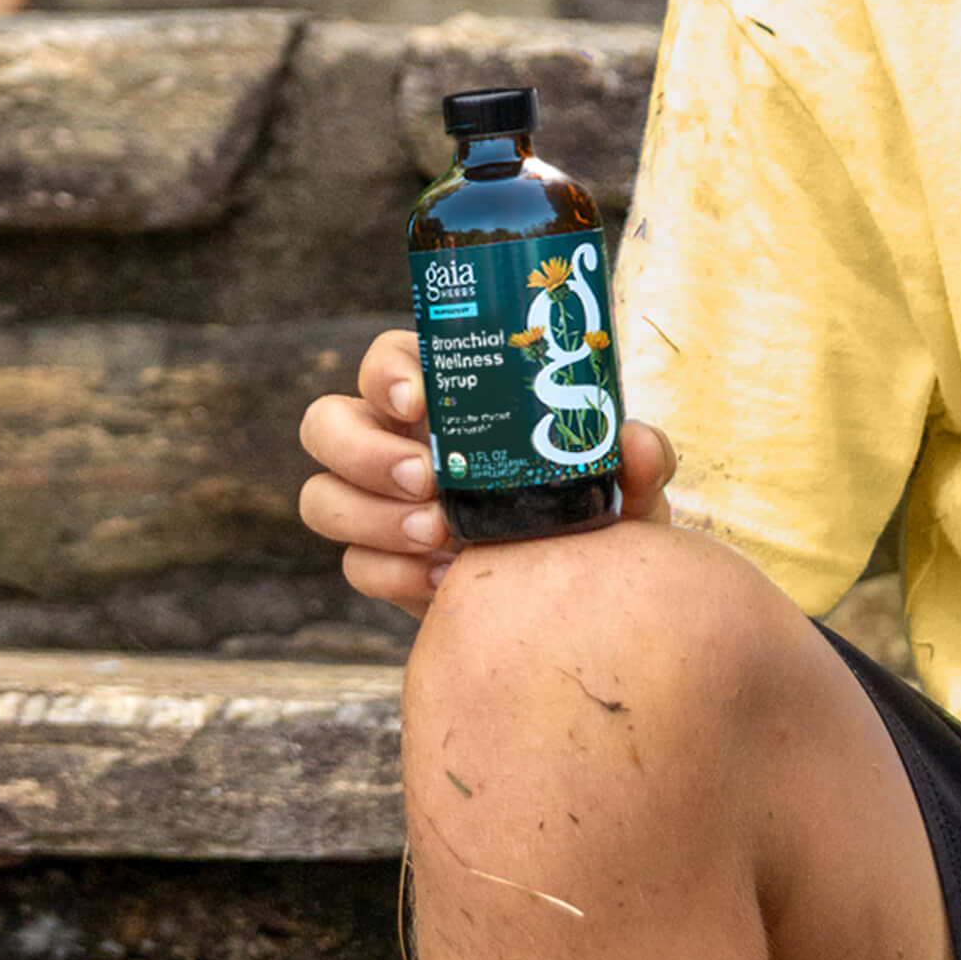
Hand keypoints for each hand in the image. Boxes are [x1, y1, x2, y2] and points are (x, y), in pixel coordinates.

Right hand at [297, 328, 677, 618]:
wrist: (581, 599)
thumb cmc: (594, 512)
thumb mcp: (626, 487)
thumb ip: (639, 461)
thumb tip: (636, 440)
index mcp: (443, 398)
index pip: (387, 360)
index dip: (388, 372)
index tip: (420, 401)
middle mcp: (395, 442)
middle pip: (326, 423)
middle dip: (365, 450)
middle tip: (428, 479)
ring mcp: (377, 504)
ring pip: (321, 496)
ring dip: (370, 515)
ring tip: (440, 535)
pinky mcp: (381, 563)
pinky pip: (354, 565)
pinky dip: (393, 573)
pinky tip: (445, 580)